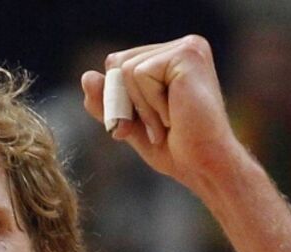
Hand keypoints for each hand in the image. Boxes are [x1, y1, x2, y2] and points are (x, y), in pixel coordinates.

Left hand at [81, 36, 243, 190]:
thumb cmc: (174, 149)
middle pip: (118, 63)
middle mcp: (182, 47)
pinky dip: (150, 104)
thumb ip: (107, 102)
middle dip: (126, 103)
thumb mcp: (129, 124)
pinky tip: (175, 116)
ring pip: (126, 69)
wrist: (203, 165)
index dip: (119, 100)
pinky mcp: (186, 54)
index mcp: (171, 58)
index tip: (147, 126)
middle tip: (157, 126)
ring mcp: (186, 47)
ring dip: (141, 107)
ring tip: (169, 122)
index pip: (118, 64)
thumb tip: (86, 77)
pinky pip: (139, 74)